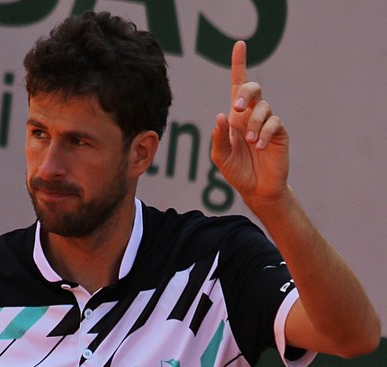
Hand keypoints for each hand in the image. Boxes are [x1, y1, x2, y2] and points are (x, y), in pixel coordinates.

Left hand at [211, 40, 288, 205]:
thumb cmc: (237, 171)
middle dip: (246, 92)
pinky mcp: (279, 133)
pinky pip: (274, 123)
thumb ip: (218, 137)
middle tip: (237, 107)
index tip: (239, 45)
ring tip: (250, 142)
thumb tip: (221, 115)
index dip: (239, 64)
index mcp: (236, 117)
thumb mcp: (220, 156)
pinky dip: (264, 133)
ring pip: (263, 107)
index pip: (237, 86)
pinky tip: (259, 146)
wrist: (256, 189)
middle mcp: (252, 115)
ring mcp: (267, 123)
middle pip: (253, 89)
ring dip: (254, 123)